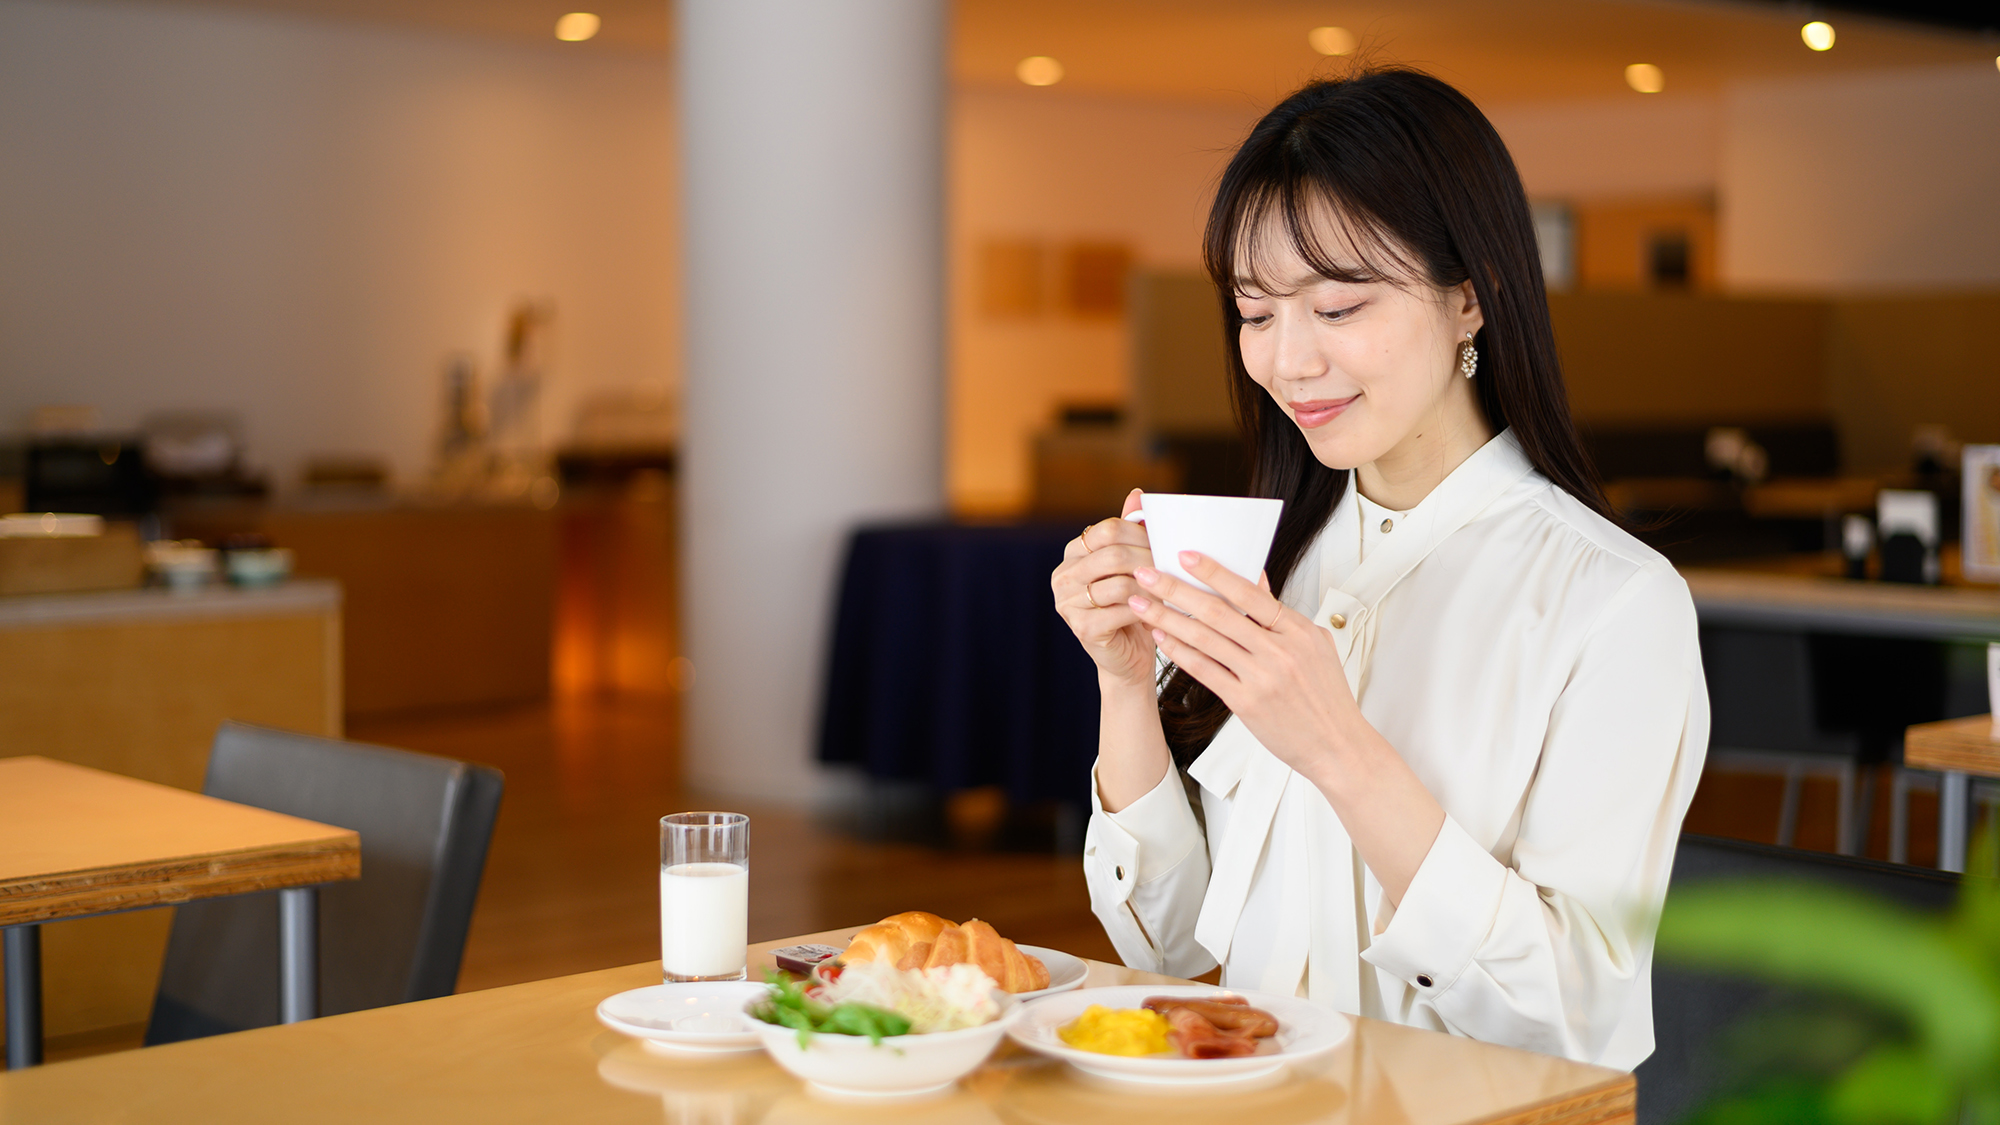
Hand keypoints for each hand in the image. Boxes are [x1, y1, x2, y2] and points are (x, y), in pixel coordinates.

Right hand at [1051, 489, 1155, 688]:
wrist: (1128, 657)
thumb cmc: (1134, 606)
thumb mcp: (1133, 565)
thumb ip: (1132, 531)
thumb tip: (1137, 493)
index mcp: (1073, 553)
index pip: (1107, 530)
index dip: (1140, 535)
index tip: (1164, 545)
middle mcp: (1063, 575)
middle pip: (1112, 554)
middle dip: (1148, 560)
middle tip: (1172, 569)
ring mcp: (1067, 603)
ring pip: (1119, 583)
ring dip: (1150, 588)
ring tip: (1169, 593)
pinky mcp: (1082, 628)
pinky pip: (1121, 611)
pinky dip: (1145, 611)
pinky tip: (1158, 613)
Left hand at [1126, 552, 1359, 783]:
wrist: (1337, 746)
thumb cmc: (1326, 697)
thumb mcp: (1315, 646)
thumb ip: (1282, 616)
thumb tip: (1256, 580)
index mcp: (1298, 632)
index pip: (1250, 592)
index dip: (1214, 572)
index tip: (1185, 556)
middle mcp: (1279, 652)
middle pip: (1218, 612)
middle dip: (1176, 589)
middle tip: (1147, 574)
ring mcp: (1261, 678)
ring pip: (1205, 639)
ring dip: (1167, 618)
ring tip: (1141, 604)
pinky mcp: (1246, 703)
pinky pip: (1204, 671)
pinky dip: (1179, 652)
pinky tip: (1162, 637)